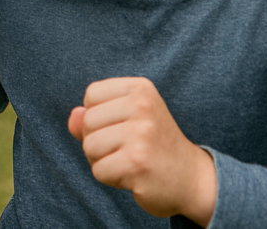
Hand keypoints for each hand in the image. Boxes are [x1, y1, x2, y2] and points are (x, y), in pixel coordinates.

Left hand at [68, 77, 216, 225]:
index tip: (123, 127)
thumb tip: (73, 117)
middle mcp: (142, 105)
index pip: (92, 94)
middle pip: (87, 121)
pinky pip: (99, 170)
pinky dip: (111, 178)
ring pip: (89, 146)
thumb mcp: (126, 120)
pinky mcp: (137, 162)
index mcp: (140, 88)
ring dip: (103, 161)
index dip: (98, 116)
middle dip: (98, 141)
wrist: (192, 179)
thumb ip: (93, 115)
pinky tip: (133, 175)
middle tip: (127, 149)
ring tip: (129, 161)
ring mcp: (141, 133)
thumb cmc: (152, 146)